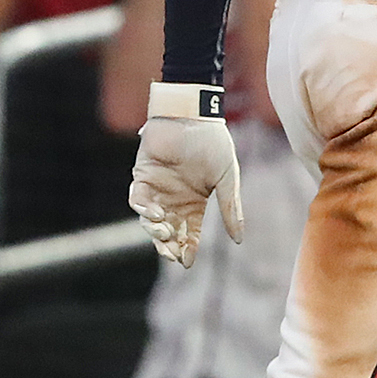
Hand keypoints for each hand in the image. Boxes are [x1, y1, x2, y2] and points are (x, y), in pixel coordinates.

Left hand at [129, 110, 244, 266]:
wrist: (192, 115)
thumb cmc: (213, 143)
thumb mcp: (227, 178)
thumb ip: (230, 208)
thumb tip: (239, 240)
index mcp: (195, 201)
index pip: (190, 232)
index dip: (188, 247)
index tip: (188, 262)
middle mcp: (174, 198)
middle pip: (168, 230)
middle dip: (168, 245)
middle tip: (171, 254)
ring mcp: (157, 188)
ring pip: (150, 219)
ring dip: (155, 230)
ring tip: (165, 232)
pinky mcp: (142, 175)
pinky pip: (137, 199)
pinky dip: (143, 210)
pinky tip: (155, 213)